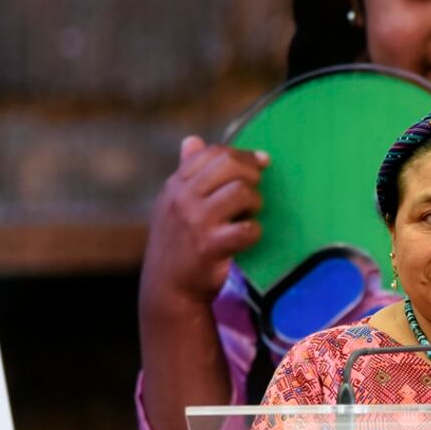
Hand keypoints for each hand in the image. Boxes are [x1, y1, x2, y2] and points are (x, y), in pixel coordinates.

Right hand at [140, 136, 267, 307]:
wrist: (168, 289)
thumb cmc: (177, 243)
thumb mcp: (173, 204)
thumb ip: (186, 172)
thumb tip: (193, 140)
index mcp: (175, 186)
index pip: (211, 153)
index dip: (242, 155)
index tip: (262, 162)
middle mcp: (182, 200)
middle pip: (228, 165)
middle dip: (251, 174)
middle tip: (254, 191)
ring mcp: (195, 223)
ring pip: (240, 192)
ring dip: (254, 202)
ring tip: (250, 214)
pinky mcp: (210, 247)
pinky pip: (247, 229)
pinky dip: (254, 232)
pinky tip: (248, 237)